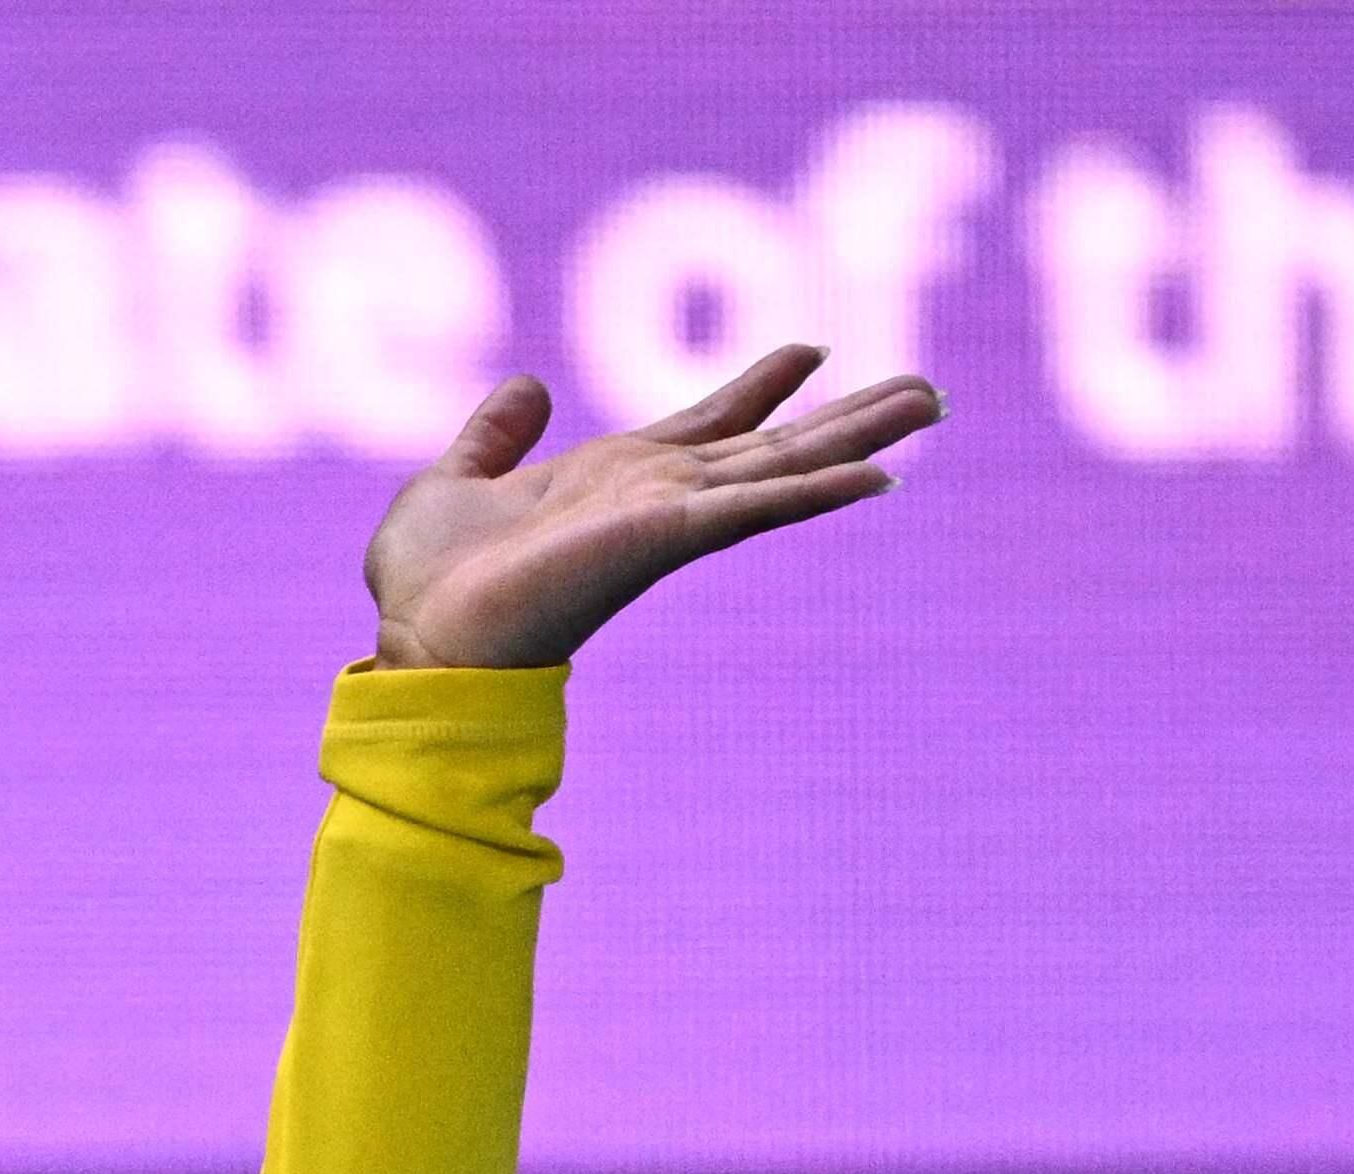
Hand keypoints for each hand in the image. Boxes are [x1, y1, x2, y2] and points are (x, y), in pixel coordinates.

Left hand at [362, 347, 940, 669]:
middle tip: (926, 388)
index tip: (813, 350)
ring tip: (931, 405)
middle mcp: (658, 498)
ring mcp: (670, 518)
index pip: (709, 425)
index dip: (760, 386)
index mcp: (616, 479)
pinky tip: (877, 479)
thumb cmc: (429, 585)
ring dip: (860, 439)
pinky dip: (815, 492)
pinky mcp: (665, 537)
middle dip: (848, 416)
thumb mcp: (456, 479)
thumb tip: (530, 389)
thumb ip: (495, 435)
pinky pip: (754, 507)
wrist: (422, 643)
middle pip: (773, 447)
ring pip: (785, 468)